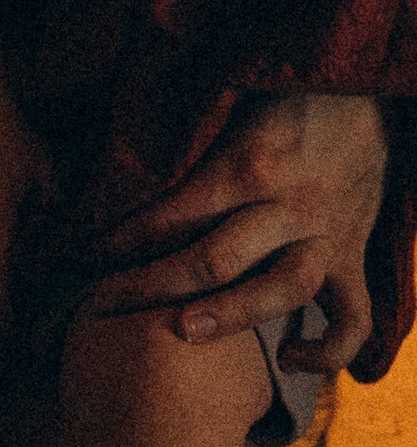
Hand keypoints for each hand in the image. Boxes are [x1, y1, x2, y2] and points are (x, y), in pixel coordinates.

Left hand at [84, 92, 386, 360]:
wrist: (368, 87)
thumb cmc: (283, 85)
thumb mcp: (230, 93)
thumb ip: (185, 126)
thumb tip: (109, 146)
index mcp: (248, 161)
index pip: (172, 212)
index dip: (119, 239)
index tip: (76, 256)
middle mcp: (289, 204)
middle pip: (214, 259)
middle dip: (148, 286)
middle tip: (96, 306)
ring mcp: (326, 234)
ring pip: (282, 291)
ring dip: (230, 318)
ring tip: (179, 333)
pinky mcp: (355, 255)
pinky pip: (354, 318)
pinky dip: (329, 351)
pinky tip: (290, 360)